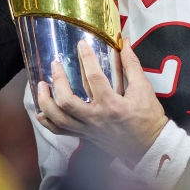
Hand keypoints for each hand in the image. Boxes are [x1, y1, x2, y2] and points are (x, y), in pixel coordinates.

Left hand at [36, 39, 167, 164]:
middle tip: (55, 64)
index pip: (94, 77)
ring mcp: (88, 129)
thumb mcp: (144, 88)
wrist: (149, 146)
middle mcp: (96, 118)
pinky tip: (41, 110)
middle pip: (67, 101)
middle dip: (58, 80)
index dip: (86, 58)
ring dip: (46, 101)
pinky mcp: (85, 136)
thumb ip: (132, 64)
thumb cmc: (148, 117)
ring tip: (41, 85)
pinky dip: (48, 121)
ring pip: (59, 118)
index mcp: (112, 105)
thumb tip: (125, 42)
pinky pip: (60, 131)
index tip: (81, 44)